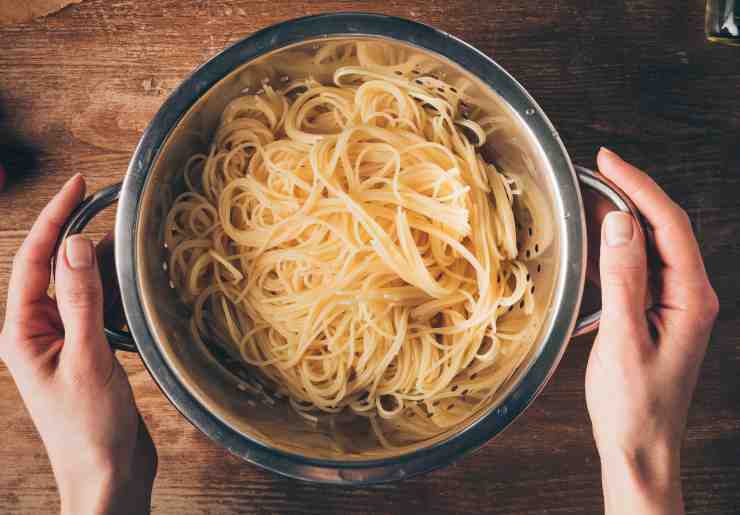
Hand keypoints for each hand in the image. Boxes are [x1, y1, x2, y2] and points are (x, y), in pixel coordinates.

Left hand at [0, 174, 156, 514]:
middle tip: (113, 207)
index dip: (53, 219)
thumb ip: (81, 300)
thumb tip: (75, 245)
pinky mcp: (92, 351)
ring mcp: (67, 341)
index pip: (33, 261)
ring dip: (107, 268)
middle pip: (57, 269)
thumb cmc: (89, 426)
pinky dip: (120, 294)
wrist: (108, 472)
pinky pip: (103, 309)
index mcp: (23, 332)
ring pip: (84, 288)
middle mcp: (40, 331)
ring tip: (134, 249)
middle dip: (82, 237)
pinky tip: (138, 286)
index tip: (77, 184)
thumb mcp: (86, 358)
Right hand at [586, 148, 718, 514]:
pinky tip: (586, 247)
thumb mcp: (624, 339)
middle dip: (627, 195)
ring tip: (582, 202)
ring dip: (615, 223)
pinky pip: (632, 271)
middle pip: (660, 229)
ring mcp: (670, 304)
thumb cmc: (634, 404)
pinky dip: (608, 253)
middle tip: (590, 172)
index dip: (638, 186)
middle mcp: (687, 295)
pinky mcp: (651, 314)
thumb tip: (619, 223)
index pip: (668, 225)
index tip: (607, 161)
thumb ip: (624, 279)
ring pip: (645, 248)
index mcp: (692, 298)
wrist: (639, 446)